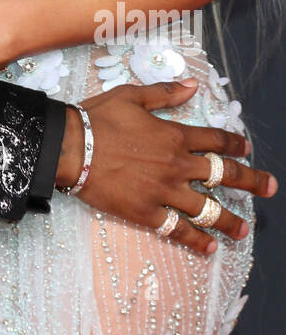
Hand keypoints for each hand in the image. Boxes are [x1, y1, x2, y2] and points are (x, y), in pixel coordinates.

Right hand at [60, 79, 277, 254]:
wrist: (70, 147)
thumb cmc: (98, 118)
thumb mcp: (132, 95)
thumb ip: (165, 93)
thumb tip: (192, 85)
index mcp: (175, 136)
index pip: (216, 140)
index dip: (235, 143)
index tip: (247, 147)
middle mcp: (177, 166)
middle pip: (224, 176)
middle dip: (251, 182)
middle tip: (270, 188)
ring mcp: (164, 192)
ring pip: (207, 209)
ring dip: (229, 221)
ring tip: (244, 231)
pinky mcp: (147, 213)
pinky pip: (177, 230)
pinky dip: (195, 240)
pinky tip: (209, 249)